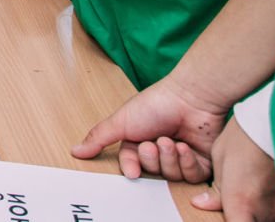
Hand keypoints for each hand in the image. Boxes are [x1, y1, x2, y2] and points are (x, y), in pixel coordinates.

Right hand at [72, 72, 225, 181]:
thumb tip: (74, 151)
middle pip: (152, 172)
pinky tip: (184, 147)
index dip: (132, 168)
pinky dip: (186, 163)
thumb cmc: (156, 103)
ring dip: (169, 158)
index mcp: (140, 140)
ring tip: (169, 141)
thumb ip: (98, 138)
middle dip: (152, 159)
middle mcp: (160, 150)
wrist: (190, 97)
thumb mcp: (121, 121)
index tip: (133, 171)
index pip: (132, 164)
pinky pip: (192, 177)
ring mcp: (180, 157)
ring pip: (171, 176)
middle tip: (153, 143)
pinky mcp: (200, 162)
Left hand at [192, 120, 274, 220]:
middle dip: (246, 215)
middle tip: (245, 197)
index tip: (230, 214)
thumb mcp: (221, 157)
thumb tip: (201, 204)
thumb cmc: (248, 135)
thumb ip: (215, 189)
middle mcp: (266, 215)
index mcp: (241, 204)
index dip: (230, 221)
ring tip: (262, 191)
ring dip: (265, 214)